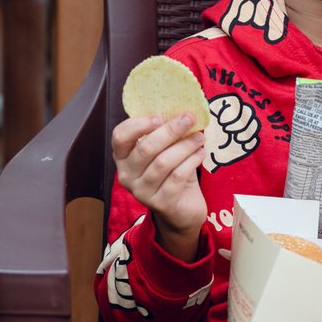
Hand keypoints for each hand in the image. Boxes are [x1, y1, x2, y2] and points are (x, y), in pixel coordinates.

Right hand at [112, 114, 206, 258]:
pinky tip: (201, 153)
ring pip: (163, 163)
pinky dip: (191, 161)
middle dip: (170, 131)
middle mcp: (127, 175)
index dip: (138, 125)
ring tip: (199, 137)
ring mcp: (142, 192)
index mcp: (123, 158)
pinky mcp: (160, 203)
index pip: (120, 137)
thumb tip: (181, 110)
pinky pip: (177, 177)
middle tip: (189, 119)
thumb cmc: (172, 174)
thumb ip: (165, 134)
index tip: (160, 116)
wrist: (181, 211)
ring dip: (184, 146)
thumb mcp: (164, 151)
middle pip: (145, 149)